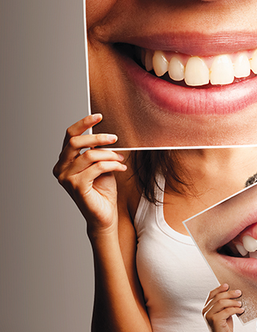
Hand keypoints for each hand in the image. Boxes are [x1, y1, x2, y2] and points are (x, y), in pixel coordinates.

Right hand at [52, 114, 126, 235]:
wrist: (104, 215)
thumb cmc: (103, 191)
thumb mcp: (101, 165)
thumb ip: (98, 151)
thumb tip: (106, 135)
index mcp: (64, 161)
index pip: (70, 136)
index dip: (83, 124)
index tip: (99, 116)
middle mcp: (61, 168)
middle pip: (75, 142)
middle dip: (97, 137)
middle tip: (115, 138)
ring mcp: (66, 178)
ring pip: (89, 155)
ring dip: (109, 154)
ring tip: (120, 160)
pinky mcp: (76, 186)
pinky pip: (97, 167)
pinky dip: (112, 165)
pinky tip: (121, 168)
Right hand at [203, 284, 243, 331]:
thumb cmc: (225, 326)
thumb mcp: (224, 313)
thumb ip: (224, 304)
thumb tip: (233, 292)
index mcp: (206, 308)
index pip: (211, 294)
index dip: (219, 288)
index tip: (228, 285)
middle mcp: (205, 311)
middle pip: (218, 297)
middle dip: (230, 294)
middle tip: (239, 293)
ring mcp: (208, 316)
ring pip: (222, 302)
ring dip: (233, 302)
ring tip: (240, 304)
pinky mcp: (214, 320)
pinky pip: (226, 311)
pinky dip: (235, 309)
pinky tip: (241, 310)